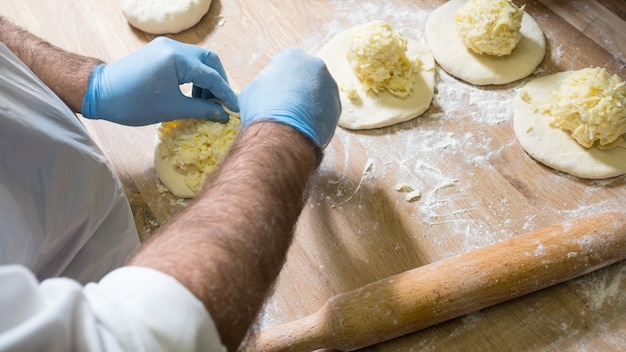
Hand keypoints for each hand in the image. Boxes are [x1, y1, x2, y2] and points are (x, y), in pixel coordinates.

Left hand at [81, 37, 238, 125]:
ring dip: (207, 79)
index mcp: (178, 59)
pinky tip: (192, 93)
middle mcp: (174, 47)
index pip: (212, 76)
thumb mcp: (172, 109)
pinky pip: (186, 61)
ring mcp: (166, 47)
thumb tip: (223, 115)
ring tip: (206, 102)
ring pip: (199, 59)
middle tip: (222, 103)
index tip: (235, 110)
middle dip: (220, 82)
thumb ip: (202, 109)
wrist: (100, 92)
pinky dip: (194, 76)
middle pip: (210, 60)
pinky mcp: (160, 51)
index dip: (226, 95)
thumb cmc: (134, 103)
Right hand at [238, 48, 340, 147]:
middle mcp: (315, 65)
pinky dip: (318, 119)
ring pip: (319, 94)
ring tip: (297, 120)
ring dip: (311, 105)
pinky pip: (326, 111)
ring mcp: (330, 85)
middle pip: (306, 77)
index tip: (275, 95)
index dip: (280, 82)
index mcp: (292, 56)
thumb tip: (263, 96)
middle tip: (288, 107)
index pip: (286, 66)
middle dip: (299, 91)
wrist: (282, 132)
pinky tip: (307, 128)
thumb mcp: (251, 92)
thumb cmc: (261, 108)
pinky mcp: (338, 106)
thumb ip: (262, 88)